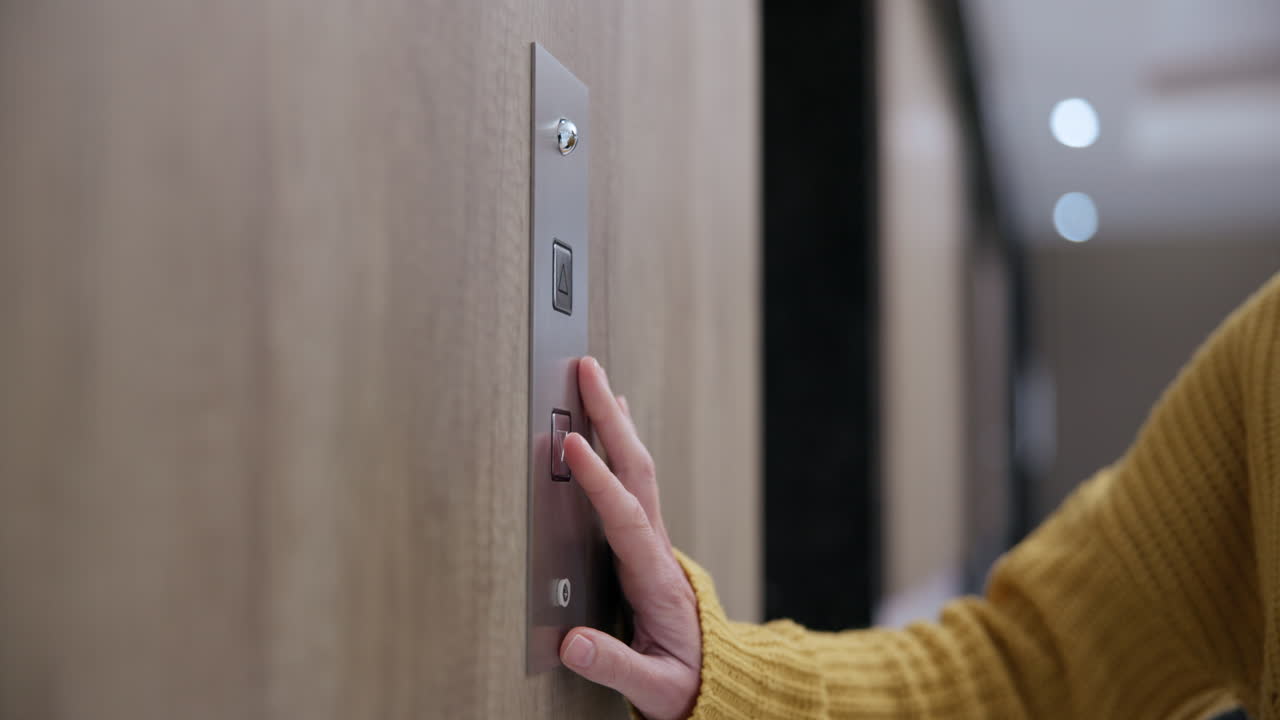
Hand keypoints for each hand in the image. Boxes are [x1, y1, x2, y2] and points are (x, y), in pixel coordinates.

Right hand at [559, 357, 700, 719]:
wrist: (716, 680)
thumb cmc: (684, 681)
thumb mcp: (653, 686)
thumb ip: (614, 664)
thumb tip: (572, 643)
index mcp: (654, 578)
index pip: (623, 516)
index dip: (596, 479)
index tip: (570, 445)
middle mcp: (656, 549)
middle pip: (636, 470)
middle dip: (611, 418)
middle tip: (587, 372)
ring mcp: (652, 541)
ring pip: (637, 468)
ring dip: (616, 421)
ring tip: (596, 380)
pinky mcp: (645, 542)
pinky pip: (634, 481)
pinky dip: (621, 444)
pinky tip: (613, 424)